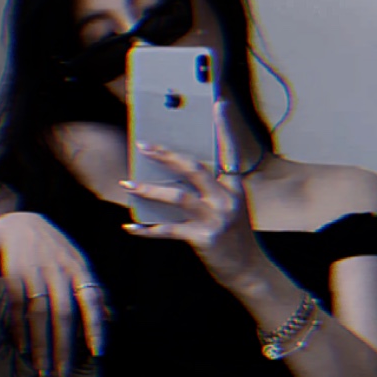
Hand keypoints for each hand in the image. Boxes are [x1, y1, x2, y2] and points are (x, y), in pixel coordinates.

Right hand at [0, 211, 106, 376]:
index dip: (95, 326)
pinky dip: (20, 329)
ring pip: (40, 314)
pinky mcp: (13, 274)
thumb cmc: (54, 248)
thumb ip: (93, 288)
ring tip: (43, 368)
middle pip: (64, 313)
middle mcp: (59, 271)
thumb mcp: (78, 262)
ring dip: (42, 344)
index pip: (92, 300)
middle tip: (63, 373)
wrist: (19, 223)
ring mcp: (36, 272)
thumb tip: (112, 316)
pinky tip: (24, 348)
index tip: (97, 352)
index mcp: (79, 268)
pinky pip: (18, 307)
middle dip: (64, 346)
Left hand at [118, 100, 264, 290]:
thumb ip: (211, 192)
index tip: (218, 105)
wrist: (249, 271)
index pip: (229, 152)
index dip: (224, 129)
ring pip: (178, 197)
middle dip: (166, 156)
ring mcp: (215, 219)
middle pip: (194, 169)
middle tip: (144, 145)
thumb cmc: (235, 238)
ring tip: (127, 184)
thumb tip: (177, 177)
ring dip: (149, 190)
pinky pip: (168, 231)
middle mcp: (227, 200)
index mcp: (235, 188)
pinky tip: (130, 227)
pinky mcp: (203, 238)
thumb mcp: (231, 209)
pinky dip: (146, 230)